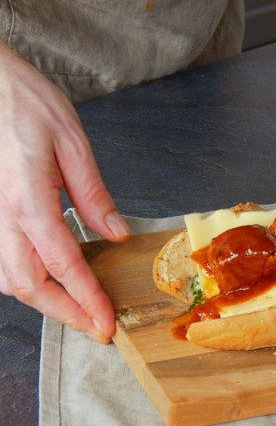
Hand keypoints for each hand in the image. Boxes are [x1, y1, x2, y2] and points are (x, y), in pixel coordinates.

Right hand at [0, 44, 129, 340]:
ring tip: (76, 305)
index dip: (86, 299)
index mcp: (28, 197)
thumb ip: (93, 194)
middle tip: (95, 325)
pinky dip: (21, 276)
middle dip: (63, 313)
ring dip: (41, 299)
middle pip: (26, 283)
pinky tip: (46, 276)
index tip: (106, 322)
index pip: (63, 264)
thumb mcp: (72, 141)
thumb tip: (116, 235)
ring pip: (6, 276)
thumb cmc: (23, 100)